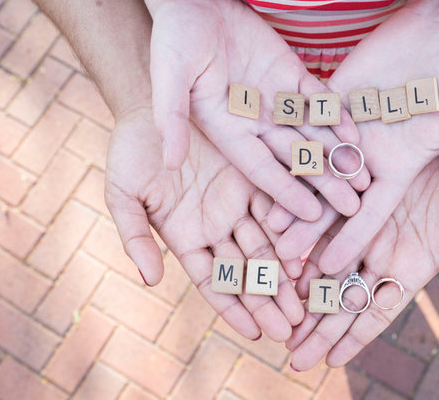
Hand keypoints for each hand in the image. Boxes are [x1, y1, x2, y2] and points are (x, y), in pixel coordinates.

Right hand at [104, 108, 303, 340]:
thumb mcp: (123, 194)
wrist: (152, 104)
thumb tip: (150, 280)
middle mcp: (218, 224)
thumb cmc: (131, 149)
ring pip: (269, 243)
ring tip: (310, 297)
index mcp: (186, 236)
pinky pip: (280, 203)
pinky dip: (295, 226)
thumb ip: (135, 237)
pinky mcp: (256, 174)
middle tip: (294, 328)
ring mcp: (239, 201)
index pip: (213, 281)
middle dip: (269, 299)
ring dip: (288, 272)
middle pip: (248, 269)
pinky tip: (315, 246)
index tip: (255, 333)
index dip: (233, 307)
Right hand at [149, 0, 368, 220]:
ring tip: (364, 178)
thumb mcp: (169, 77)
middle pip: (295, 159)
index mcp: (227, 130)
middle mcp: (255, 122)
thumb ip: (171, 118)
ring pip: (313, 134)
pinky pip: (318, 100)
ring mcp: (276, 99)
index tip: (313, 215)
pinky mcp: (291, 75)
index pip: (262, 170)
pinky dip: (336, 116)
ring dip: (338, 155)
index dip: (287, 193)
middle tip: (352, 208)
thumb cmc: (174, 38)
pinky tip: (357, 134)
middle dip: (324, 183)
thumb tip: (169, 162)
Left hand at [271, 0, 438, 273]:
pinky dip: (285, 142)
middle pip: (333, 199)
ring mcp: (346, 126)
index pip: (370, 214)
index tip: (330, 271)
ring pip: (312, 166)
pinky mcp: (331, 98)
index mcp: (398, 168)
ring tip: (265, 223)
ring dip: (291, 193)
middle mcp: (368, 154)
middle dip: (311, 230)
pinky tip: (262, 160)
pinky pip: (303, 123)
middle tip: (284, 258)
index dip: (352, 241)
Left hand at [285, 152, 438, 369]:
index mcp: (408, 267)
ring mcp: (362, 223)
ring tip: (276, 311)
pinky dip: (300, 235)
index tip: (329, 362)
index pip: (376, 312)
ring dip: (300, 287)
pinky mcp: (350, 193)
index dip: (353, 338)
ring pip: (324, 262)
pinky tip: (276, 252)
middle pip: (343, 296)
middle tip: (292, 356)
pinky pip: (320, 218)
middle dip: (318, 327)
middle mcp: (379, 251)